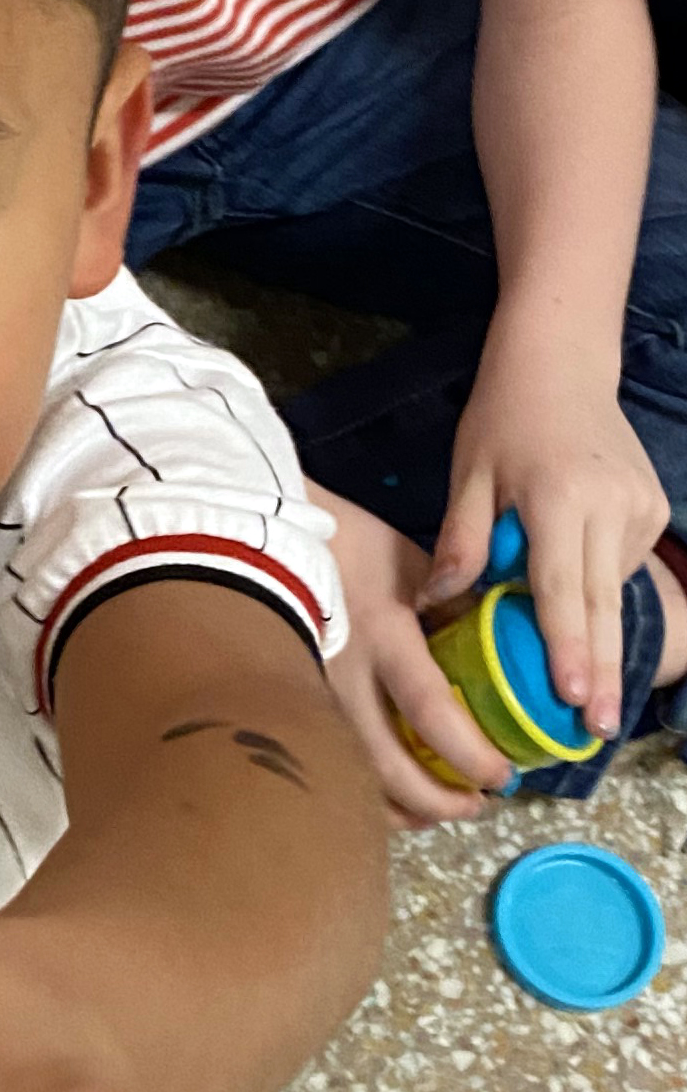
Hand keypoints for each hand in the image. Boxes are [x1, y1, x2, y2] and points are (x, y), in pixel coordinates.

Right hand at [319, 491, 512, 826]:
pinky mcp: (287, 703)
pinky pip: (327, 759)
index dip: (468, 755)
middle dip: (436, 799)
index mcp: (384, 638)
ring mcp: (310, 696)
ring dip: (395, 804)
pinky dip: (357, 786)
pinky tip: (377, 798)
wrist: (258, 535)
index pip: (432, 713)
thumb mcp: (408, 562)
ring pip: (351, 774)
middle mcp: (345, 678)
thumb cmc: (341, 542)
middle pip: (388, 765)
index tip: (500, 777)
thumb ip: (447, 604)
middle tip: (474, 807)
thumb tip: (485, 643)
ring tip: (430, 815)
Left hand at [433, 340, 665, 737]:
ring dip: (595, 638)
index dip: (567, 648)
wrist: (564, 363)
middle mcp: (610, 506)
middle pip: (602, 606)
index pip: (562, 589)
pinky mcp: (653, 506)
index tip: (572, 696)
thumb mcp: (468, 475)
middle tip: (596, 729)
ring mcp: (639, 507)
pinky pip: (620, 565)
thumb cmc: (503, 419)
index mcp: (560, 500)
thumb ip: (461, 541)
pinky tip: (578, 603)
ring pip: (612, 589)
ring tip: (584, 694)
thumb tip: (439, 605)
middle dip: (598, 671)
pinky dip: (597, 590)